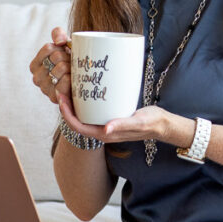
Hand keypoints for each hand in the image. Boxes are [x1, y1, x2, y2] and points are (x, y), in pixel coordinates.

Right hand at [30, 27, 71, 106]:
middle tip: (72, 63)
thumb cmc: (70, 62)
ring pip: (61, 68)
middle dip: (68, 57)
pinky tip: (74, 80)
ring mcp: (44, 89)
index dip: (61, 48)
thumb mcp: (64, 45)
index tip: (66, 53)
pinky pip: (65, 82)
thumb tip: (59, 41)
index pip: (48, 48)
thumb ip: (58, 34)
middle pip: (56, 57)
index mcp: (35, 65)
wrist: (81, 84)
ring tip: (73, 71)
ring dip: (72, 67)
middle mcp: (36, 78)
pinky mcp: (54, 98)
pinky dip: (72, 78)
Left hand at [57, 98, 173, 145]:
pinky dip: (85, 102)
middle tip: (62, 88)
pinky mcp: (110, 118)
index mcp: (104, 134)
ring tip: (70, 87)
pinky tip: (86, 90)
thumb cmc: (151, 123)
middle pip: (77, 121)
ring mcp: (105, 125)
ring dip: (74, 104)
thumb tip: (105, 130)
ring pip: (83, 116)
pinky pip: (92, 112)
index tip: (61, 97)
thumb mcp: (137, 122)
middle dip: (66, 107)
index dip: (66, 114)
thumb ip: (122, 125)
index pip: (78, 127)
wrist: (161, 124)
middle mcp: (102, 131)